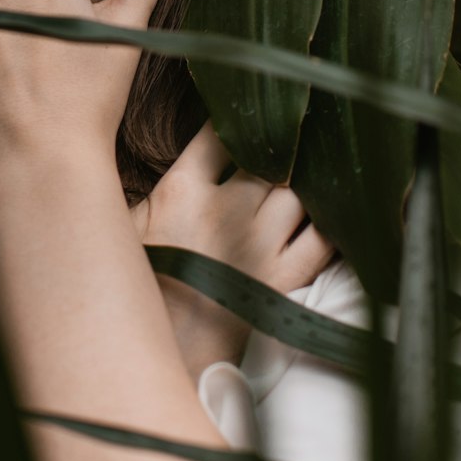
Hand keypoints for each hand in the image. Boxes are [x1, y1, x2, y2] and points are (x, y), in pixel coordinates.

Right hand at [134, 122, 336, 370]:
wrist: (162, 356)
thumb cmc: (137, 290)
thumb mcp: (124, 228)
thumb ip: (147, 188)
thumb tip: (137, 151)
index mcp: (181, 191)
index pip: (219, 133)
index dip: (237, 115)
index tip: (251, 104)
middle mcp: (225, 211)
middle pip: (270, 159)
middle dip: (284, 146)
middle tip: (299, 131)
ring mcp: (259, 245)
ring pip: (299, 193)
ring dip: (307, 182)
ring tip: (317, 169)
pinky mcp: (283, 280)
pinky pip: (323, 240)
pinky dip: (331, 224)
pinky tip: (335, 213)